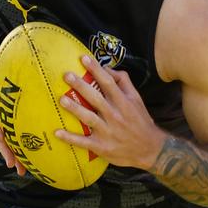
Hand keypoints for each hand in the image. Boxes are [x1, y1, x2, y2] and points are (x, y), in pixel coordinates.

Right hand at [0, 50, 26, 175]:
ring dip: (16, 157)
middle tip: (15, 165)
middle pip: (1, 138)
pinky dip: (23, 150)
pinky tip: (34, 162)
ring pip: (8, 143)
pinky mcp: (9, 124)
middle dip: (8, 152)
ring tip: (24, 172)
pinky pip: (16, 138)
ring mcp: (2, 123)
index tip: (2, 139)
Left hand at [56, 55, 165, 170]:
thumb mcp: (137, 99)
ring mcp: (107, 132)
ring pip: (89, 118)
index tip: (84, 59)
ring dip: (75, 109)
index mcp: (123, 103)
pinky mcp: (101, 147)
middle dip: (81, 86)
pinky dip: (70, 138)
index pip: (108, 83)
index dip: (96, 70)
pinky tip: (57, 132)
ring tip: (62, 99)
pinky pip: (84, 142)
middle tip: (67, 75)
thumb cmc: (140, 121)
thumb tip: (107, 68)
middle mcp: (115, 116)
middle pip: (96, 98)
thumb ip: (123, 82)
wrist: (150, 149)